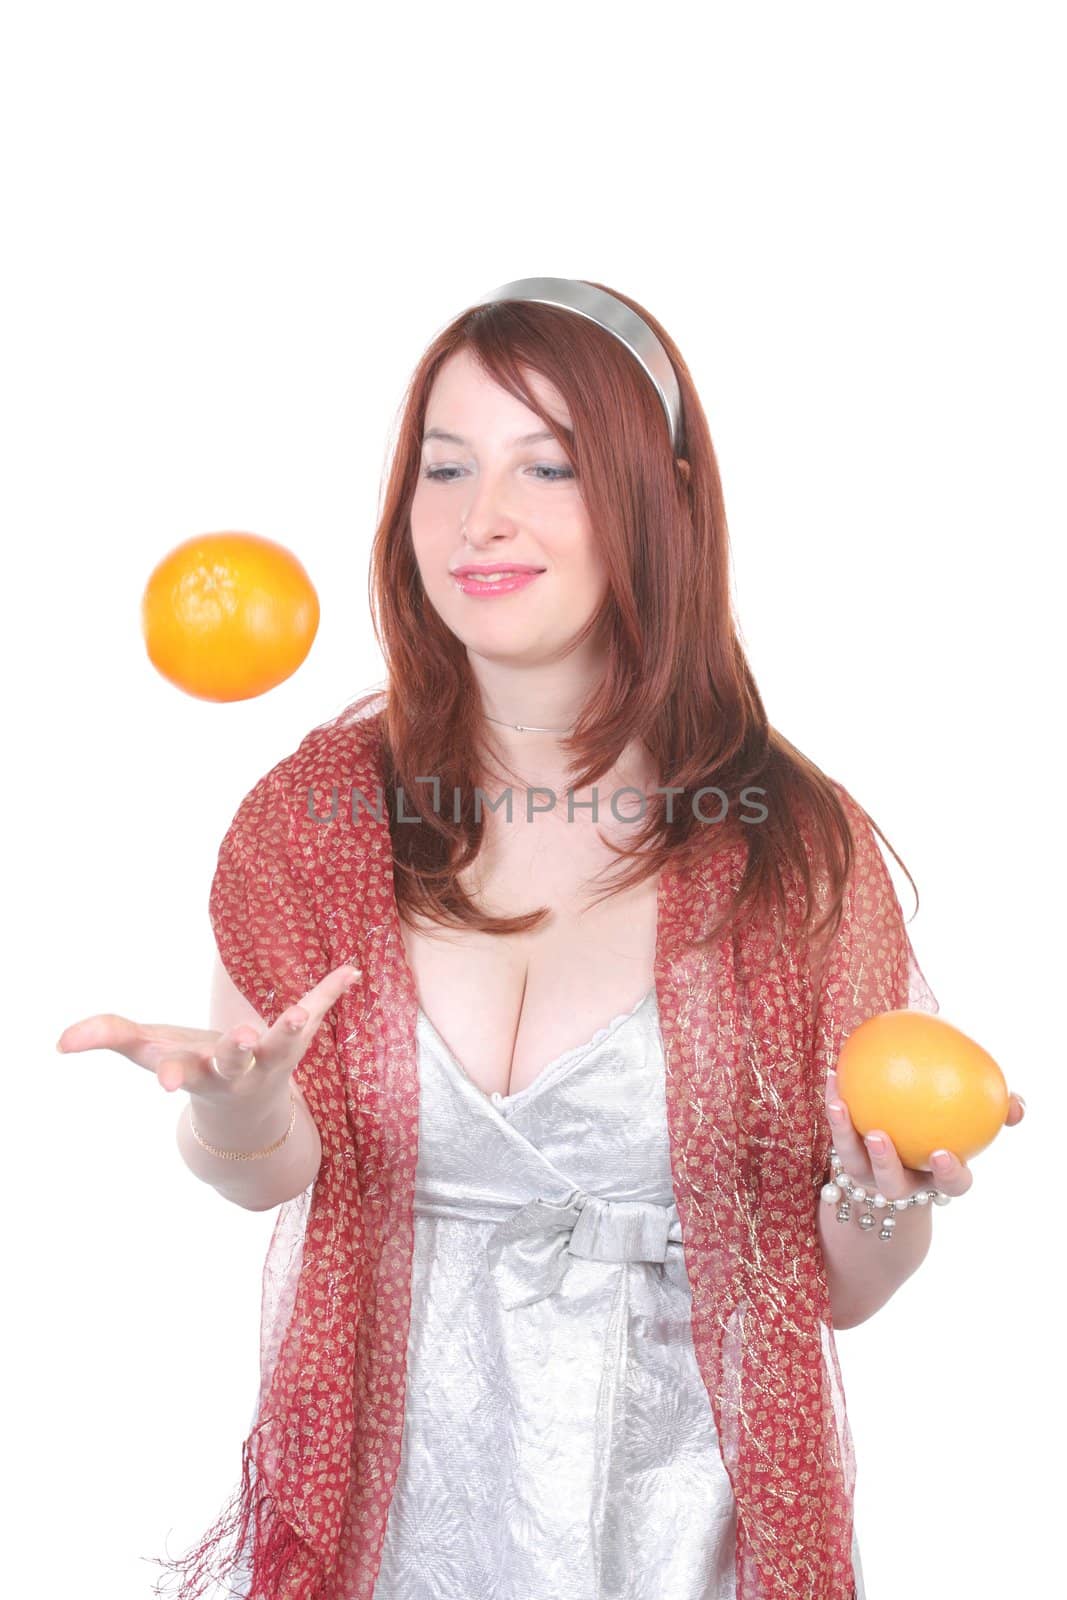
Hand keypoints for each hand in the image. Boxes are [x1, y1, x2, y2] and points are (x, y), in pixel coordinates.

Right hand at [56, 962, 361, 1107]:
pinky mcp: (295, 1042)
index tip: (167, 1082)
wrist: (244, 1116)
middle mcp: (236, 1070)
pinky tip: (351, 971)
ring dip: (292, 1029)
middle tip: (243, 1037)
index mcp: (197, 1072)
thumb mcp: (146, 1053)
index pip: (181, 1073)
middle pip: (235, 1062)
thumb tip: (61, 1040)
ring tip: (304, 1013)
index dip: (174, 1075)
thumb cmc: (189, 1071)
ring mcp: (270, 1059)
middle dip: (237, 1050)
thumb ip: (105, 1038)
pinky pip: (314, 1011)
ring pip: (283, 1047)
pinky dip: (331, 991)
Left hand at [825, 1071, 1026, 1199]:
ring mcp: (871, 1176)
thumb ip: (995, 1115)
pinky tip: (835, 1075)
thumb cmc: (945, 1139)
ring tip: (840, 1103)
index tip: (944, 1153)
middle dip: (887, 1164)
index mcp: (936, 1179)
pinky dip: (836, 1104)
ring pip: (856, 1162)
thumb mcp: (970, 1128)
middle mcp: (902, 1182)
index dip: (949, 1173)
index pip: (950, 1184)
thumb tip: (1017, 1103)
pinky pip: (839, 1133)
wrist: (904, 1165)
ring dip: (846, 1133)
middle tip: (880, 1136)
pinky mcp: (848, 1161)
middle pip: (894, 1184)